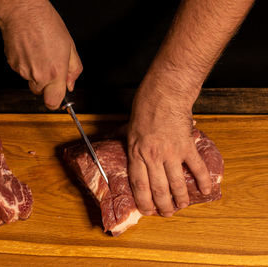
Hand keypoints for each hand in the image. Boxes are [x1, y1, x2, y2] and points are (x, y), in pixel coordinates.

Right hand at [0, 0, 82, 109]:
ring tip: (38, 53)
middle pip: (40, 92)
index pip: (53, 102)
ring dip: (34, 72)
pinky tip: (29, 50)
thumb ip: (74, 70)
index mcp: (55, 72)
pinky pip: (21, 71)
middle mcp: (39, 75)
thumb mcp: (70, 46)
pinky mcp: (13, 65)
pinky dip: (25, 64)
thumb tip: (71, 84)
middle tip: (48, 66)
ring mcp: (23, 71)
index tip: (57, 96)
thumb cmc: (46, 24)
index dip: (56, 101)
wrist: (23, 12)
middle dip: (45, 84)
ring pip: (30, 81)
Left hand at [127, 82, 211, 216]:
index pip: (139, 185)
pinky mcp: (186, 146)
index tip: (147, 211)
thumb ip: (124, 139)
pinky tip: (205, 190)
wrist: (164, 94)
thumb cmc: (144, 108)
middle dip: (163, 205)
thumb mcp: (128, 127)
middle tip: (166, 213)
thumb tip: (114, 140)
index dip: (144, 202)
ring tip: (182, 206)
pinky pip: (196, 167)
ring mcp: (171, 153)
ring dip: (180, 199)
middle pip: (158, 189)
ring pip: (176, 183)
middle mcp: (152, 157)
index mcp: (136, 153)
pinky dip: (203, 180)